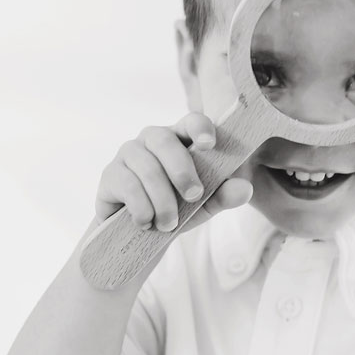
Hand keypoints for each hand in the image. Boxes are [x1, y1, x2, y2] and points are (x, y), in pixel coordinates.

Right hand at [93, 111, 252, 234]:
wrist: (140, 233)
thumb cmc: (177, 208)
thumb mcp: (205, 205)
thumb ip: (224, 195)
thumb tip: (244, 188)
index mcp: (181, 138)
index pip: (191, 121)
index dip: (200, 127)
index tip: (210, 144)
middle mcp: (153, 138)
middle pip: (164, 141)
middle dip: (182, 170)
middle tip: (194, 196)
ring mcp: (128, 153)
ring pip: (147, 167)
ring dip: (163, 199)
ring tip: (170, 224)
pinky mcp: (110, 174)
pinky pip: (127, 185)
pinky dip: (141, 207)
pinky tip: (147, 222)